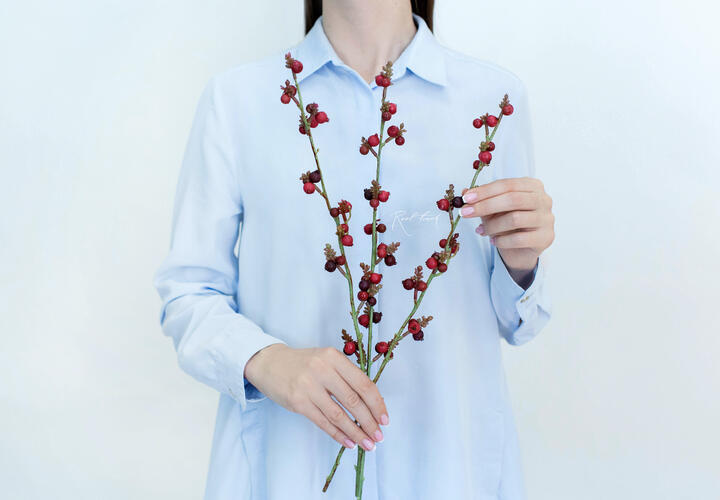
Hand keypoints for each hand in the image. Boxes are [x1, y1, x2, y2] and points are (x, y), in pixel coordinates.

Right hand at [244, 343, 387, 451]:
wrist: (269, 363)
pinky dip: (338, 434)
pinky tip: (348, 442)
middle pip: (353, 401)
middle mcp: (322, 369)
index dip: (377, 404)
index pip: (363, 383)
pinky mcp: (298, 402)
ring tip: (367, 444)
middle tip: (378, 437)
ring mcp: (309, 386)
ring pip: (339, 415)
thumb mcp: (326, 360)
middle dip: (369, 422)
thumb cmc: (303, 364)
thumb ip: (346, 377)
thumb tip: (371, 405)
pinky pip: (323, 422)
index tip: (385, 419)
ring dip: (355, 433)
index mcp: (334, 357)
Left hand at [460, 177, 553, 272]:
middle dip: (486, 206)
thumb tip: (464, 192)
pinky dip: (501, 240)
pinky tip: (493, 241)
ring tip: (481, 230)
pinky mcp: (546, 237)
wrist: (522, 249)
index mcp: (532, 186)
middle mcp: (543, 200)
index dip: (485, 191)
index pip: (508, 184)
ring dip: (492, 225)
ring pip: (515, 219)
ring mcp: (547, 219)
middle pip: (513, 199)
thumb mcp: (494, 209)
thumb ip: (482, 200)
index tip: (466, 198)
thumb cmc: (509, 224)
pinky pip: (519, 239)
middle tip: (466, 212)